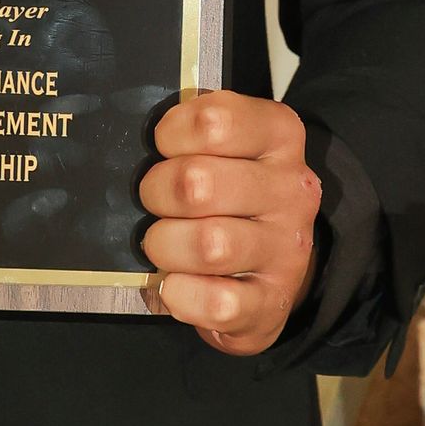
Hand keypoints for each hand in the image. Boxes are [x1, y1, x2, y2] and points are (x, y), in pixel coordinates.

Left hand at [139, 91, 320, 355]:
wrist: (272, 263)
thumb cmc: (231, 191)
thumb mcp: (224, 145)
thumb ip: (189, 132)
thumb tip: (134, 144)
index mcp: (278, 135)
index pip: (214, 121)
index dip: (171, 135)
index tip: (164, 148)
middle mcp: (291, 189)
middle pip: (199, 183)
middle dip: (157, 192)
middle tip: (153, 200)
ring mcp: (288, 249)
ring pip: (210, 245)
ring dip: (167, 245)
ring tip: (163, 244)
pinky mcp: (274, 302)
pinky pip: (220, 304)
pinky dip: (183, 296)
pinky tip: (176, 284)